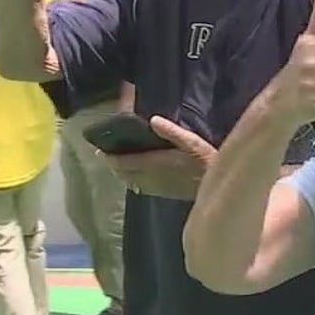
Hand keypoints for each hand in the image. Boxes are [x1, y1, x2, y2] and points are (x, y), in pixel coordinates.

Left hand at [101, 117, 216, 200]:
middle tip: (107, 155)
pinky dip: (131, 182)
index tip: (100, 151)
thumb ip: (172, 132)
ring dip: (121, 174)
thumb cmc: (205, 160)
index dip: (110, 158)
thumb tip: (152, 120)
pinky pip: (140, 188)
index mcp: (155, 162)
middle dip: (114, 165)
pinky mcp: (162, 193)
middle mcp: (151, 177)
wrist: (215, 185)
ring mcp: (156, 187)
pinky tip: (134, 177)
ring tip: (117, 165)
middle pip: (124, 173)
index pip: (125, 162)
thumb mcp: (192, 141)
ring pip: (130, 182)